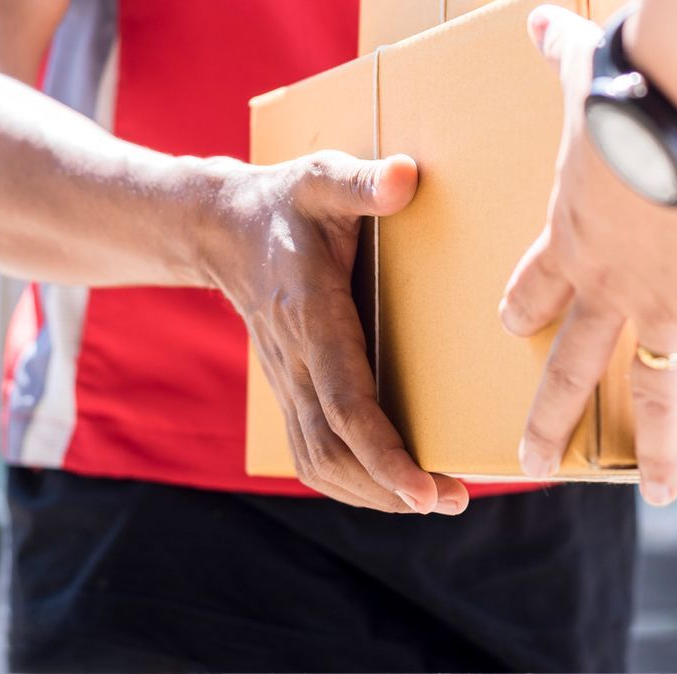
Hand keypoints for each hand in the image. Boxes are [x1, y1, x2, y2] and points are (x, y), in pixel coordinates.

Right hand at [204, 151, 468, 514]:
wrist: (222, 228)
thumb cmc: (286, 201)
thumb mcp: (322, 177)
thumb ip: (362, 180)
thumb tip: (406, 177)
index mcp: (311, 317)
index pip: (344, 404)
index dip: (383, 453)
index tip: (424, 489)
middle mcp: (294, 361)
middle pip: (334, 451)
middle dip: (390, 487)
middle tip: (454, 499)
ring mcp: (287, 381)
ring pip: (320, 462)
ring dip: (373, 493)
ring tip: (433, 499)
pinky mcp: (290, 388)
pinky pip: (312, 453)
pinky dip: (350, 481)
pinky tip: (390, 487)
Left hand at [499, 6, 676, 506]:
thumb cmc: (632, 98)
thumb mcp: (587, 75)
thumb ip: (563, 55)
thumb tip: (539, 18)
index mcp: (570, 237)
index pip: (536, 287)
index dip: (524, 309)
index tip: (512, 328)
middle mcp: (609, 287)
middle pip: (572, 367)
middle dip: (550, 419)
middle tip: (532, 460)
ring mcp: (666, 306)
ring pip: (651, 393)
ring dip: (652, 447)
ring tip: (653, 492)